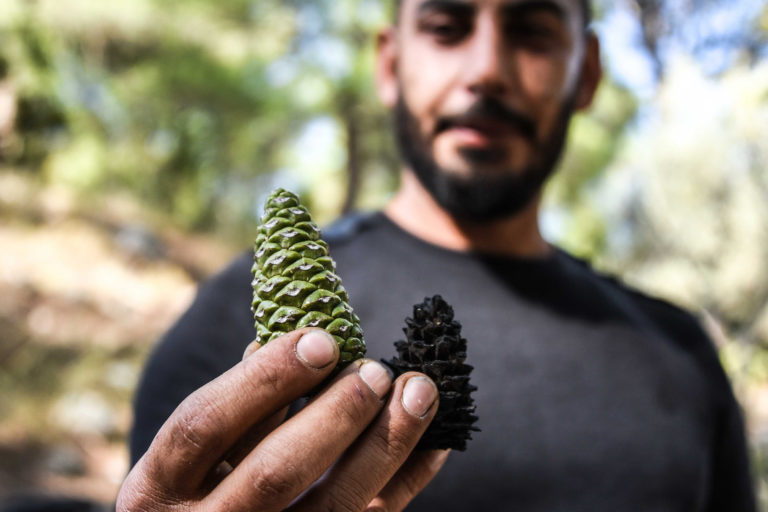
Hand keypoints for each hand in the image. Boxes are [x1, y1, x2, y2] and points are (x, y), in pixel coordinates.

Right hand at [117, 328, 447, 510]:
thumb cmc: (196, 492)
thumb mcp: (192, 455)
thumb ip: (236, 405)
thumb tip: (289, 336)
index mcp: (156, 488)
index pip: (203, 426)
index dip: (263, 379)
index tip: (322, 339)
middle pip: (274, 473)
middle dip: (334, 415)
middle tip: (377, 370)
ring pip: (333, 507)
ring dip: (384, 445)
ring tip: (420, 391)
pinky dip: (407, 482)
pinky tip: (435, 443)